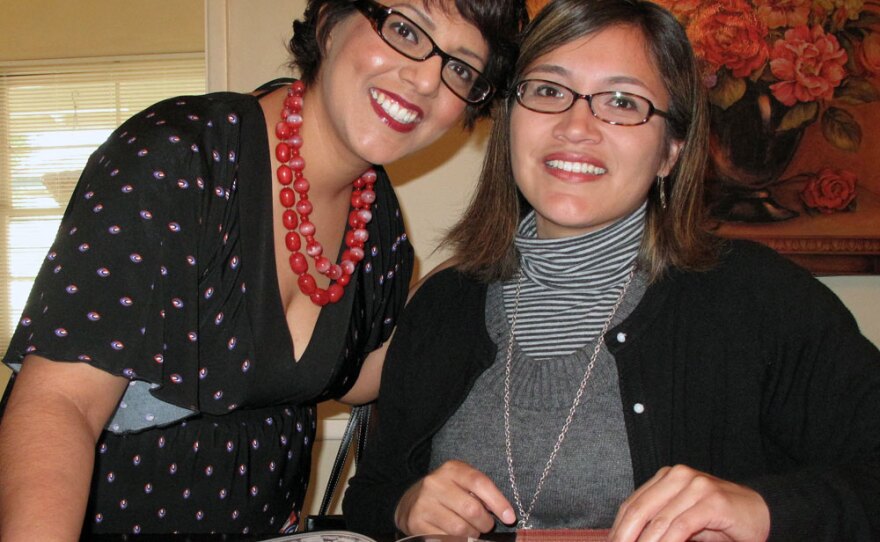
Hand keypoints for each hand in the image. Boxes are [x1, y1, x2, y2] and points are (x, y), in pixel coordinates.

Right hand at [395, 460, 515, 536]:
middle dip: (485, 523)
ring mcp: (424, 504)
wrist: (411, 502)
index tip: (510, 517)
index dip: (498, 501)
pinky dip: (457, 541)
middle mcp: (435, 483)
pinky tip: (456, 536)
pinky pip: (446, 539)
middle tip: (485, 525)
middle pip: (472, 509)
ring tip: (470, 530)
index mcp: (451, 469)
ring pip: (460, 528)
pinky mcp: (416, 523)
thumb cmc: (447, 493)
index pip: (479, 483)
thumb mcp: (462, 483)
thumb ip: (481, 492)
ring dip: (472, 534)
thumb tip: (505, 514)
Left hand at [607, 465, 769, 541]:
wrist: (763, 513)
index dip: (618, 529)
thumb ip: (659, 525)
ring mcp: (695, 485)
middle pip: (639, 510)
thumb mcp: (684, 521)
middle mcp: (678, 476)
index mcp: (666, 477)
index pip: (632, 504)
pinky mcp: (712, 500)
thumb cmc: (720, 521)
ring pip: (659, 521)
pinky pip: (681, 526)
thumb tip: (628, 539)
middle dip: (625, 537)